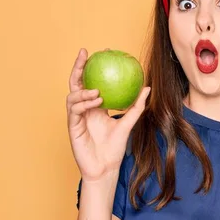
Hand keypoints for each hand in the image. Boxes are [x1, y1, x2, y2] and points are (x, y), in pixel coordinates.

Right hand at [66, 48, 149, 181]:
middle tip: (86, 54)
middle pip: (76, 83)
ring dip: (84, 91)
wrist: (105, 168)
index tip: (103, 52)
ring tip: (97, 91)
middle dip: (79, 67)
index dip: (93, 67)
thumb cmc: (114, 148)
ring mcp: (76, 117)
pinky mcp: (72, 127)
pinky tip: (95, 102)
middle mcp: (83, 109)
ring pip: (73, 96)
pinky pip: (75, 110)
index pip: (91, 82)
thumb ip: (135, 106)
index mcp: (94, 107)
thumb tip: (147, 87)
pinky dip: (84, 104)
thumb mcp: (128, 124)